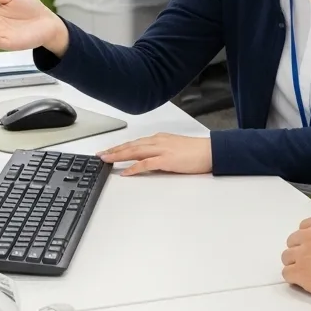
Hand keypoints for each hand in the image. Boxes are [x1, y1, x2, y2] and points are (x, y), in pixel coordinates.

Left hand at [98, 133, 212, 175]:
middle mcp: (158, 141)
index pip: (135, 142)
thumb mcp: (174, 148)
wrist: (210, 151)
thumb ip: (160, 152)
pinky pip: (146, 163)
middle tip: (100, 155)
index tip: (108, 151)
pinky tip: (126, 171)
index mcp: (160, 138)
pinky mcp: (167, 160)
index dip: (120, 147)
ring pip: (135, 151)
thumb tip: (147, 160)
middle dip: (114, 150)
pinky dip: (134, 167)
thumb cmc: (195, 151)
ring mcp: (162, 150)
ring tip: (107, 160)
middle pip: (131, 145)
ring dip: (119, 155)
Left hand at [281, 216, 310, 303]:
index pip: (304, 226)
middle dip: (299, 250)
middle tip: (309, 261)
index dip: (307, 238)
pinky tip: (302, 282)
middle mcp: (310, 235)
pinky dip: (293, 278)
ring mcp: (303, 253)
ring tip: (305, 273)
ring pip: (286, 257)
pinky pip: (286, 273)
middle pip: (292, 241)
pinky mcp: (300, 272)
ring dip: (294, 263)